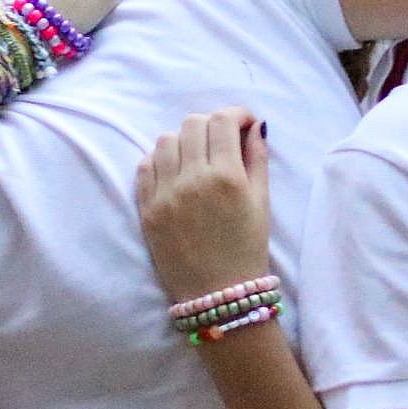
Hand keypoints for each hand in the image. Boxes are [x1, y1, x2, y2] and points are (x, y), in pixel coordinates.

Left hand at [136, 109, 273, 304]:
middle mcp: (192, 179)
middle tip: (220, 142)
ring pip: (165, 140)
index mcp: (226, 177)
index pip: (222, 121)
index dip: (235, 114)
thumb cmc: (246, 249)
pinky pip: (145, 165)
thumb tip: (253, 127)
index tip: (242, 123)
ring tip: (196, 158)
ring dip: (184, 140)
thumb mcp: (262, 203)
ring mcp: (164, 193)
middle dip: (211, 125)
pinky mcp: (146, 207)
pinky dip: (161, 161)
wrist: (217, 294)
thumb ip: (257, 160)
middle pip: (192, 124)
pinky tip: (175, 172)